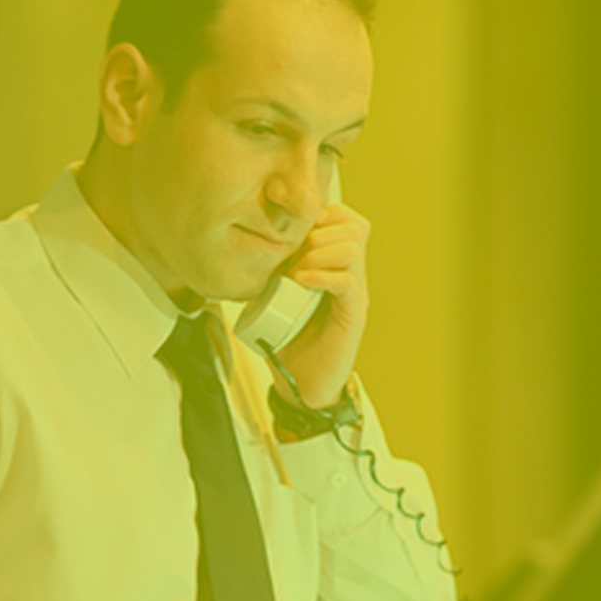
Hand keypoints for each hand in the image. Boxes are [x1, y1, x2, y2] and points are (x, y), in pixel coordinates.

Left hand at [273, 203, 369, 409]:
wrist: (301, 385)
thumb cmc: (288, 340)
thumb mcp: (275, 296)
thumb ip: (273, 270)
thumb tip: (245, 242)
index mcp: (338, 265)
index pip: (348, 220)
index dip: (325, 215)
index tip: (295, 233)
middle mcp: (353, 276)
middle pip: (353, 228)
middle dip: (317, 234)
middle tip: (291, 258)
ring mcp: (355, 294)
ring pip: (352, 248)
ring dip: (317, 253)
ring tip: (293, 273)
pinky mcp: (353, 315)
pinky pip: (347, 283)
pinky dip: (321, 276)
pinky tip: (299, 282)